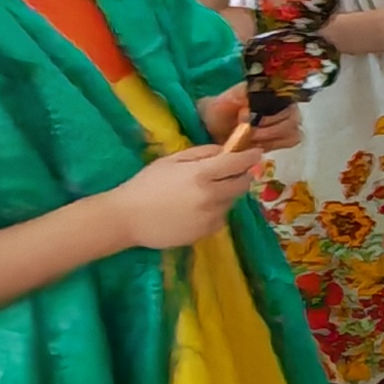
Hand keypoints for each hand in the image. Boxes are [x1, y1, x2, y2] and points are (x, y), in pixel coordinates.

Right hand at [118, 140, 265, 247]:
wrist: (126, 218)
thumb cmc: (146, 184)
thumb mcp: (171, 160)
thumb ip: (201, 154)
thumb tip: (225, 150)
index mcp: (202, 174)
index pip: (238, 163)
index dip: (250, 156)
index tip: (256, 152)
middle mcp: (211, 196)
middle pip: (242, 184)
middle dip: (241, 175)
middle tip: (230, 172)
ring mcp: (210, 217)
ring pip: (231, 202)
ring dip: (226, 194)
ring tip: (204, 192)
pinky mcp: (205, 233)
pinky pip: (220, 218)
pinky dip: (215, 211)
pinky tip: (196, 209)